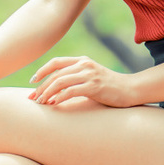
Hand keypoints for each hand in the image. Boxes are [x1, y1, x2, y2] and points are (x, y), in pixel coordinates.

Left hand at [28, 56, 143, 108]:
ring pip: (60, 82)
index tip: (32, 81)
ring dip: (47, 93)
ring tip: (41, 103)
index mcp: (82, 61)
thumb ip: (76, 77)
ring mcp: (89, 75)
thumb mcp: (91, 76)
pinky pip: (71, 91)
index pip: (55, 62)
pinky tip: (53, 104)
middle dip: (41, 86)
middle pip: (55, 74)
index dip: (41, 71)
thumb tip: (55, 88)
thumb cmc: (109, 86)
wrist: (131, 89)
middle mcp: (84, 65)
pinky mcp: (94, 87)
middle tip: (32, 98)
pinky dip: (59, 97)